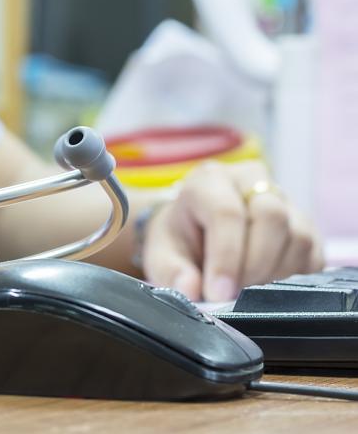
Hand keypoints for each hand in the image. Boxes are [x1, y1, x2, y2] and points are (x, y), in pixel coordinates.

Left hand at [141, 161, 323, 300]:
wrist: (196, 229)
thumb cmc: (179, 239)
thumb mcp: (161, 254)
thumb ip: (172, 272)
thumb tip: (190, 290)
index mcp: (209, 181)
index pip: (226, 212)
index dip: (226, 256)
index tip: (219, 293)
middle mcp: (250, 180)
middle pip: (271, 217)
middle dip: (254, 265)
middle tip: (235, 295)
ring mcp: (283, 199)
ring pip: (297, 236)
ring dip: (275, 274)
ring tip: (246, 290)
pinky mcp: (304, 224)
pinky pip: (313, 253)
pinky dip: (294, 277)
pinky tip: (268, 286)